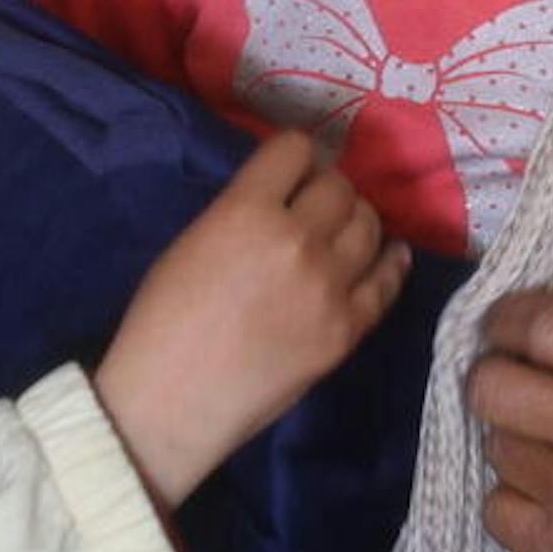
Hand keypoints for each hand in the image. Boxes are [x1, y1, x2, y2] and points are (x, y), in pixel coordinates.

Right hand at [94, 130, 409, 510]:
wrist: (172, 402)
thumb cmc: (162, 321)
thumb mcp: (194, 240)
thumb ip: (244, 210)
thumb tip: (285, 195)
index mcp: (246, 211)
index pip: (295, 149)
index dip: (295, 155)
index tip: (293, 170)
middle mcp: (297, 240)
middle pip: (339, 186)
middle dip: (327, 188)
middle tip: (316, 206)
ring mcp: (329, 287)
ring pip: (369, 225)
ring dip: (357, 220)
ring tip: (345, 231)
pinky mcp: (347, 330)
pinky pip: (386, 282)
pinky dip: (390, 262)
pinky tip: (389, 255)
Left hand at [467, 236, 552, 551]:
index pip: (540, 324)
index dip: (510, 316)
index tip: (513, 322)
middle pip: (492, 384)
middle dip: (497, 371)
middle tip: (522, 376)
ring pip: (495, 445)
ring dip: (514, 435)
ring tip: (546, 437)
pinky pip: (498, 511)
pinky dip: (513, 498)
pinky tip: (548, 493)